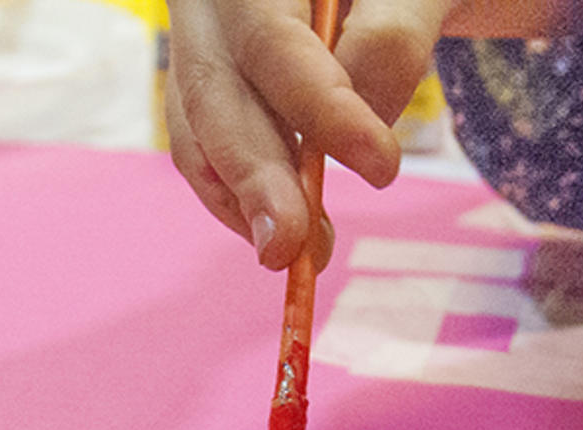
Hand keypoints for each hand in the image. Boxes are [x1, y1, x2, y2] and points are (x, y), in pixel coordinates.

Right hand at [166, 0, 582, 270]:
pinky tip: (286, 232)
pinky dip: (239, 202)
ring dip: (245, 205)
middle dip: (254, 181)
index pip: (272, 43)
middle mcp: (204, 4)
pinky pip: (203, 155)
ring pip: (195, 135)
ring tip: (299, 252)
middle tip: (289, 249)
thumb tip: (363, 119)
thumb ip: (391, 37)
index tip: (381, 168)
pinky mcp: (200, 92)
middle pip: (212, 97)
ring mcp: (191, 48)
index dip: (320, 111)